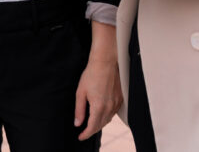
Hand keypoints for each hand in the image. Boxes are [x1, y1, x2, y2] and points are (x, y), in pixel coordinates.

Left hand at [75, 23, 122, 139]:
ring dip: (100, 123)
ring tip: (91, 124)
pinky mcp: (121, 98)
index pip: (93, 127)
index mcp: (99, 106)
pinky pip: (114, 112)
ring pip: (108, 119)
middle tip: (84, 132)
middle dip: (92, 130)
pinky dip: (107, 116)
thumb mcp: (80, 92)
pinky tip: (101, 114)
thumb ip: (79, 110)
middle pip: (101, 125)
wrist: (105, 62)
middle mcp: (110, 107)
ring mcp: (116, 103)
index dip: (86, 134)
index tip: (81, 137)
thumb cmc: (92, 74)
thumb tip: (78, 123)